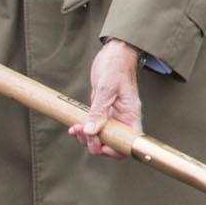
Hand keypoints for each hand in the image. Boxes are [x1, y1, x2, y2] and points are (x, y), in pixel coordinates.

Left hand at [73, 39, 142, 158]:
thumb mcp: (107, 88)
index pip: (129, 141)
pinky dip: (83, 131)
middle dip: (96, 144)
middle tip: (83, 134)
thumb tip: (91, 132)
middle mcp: (123, 118)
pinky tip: (74, 126)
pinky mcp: (102, 112)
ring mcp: (113, 116)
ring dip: (86, 138)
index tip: (101, 144)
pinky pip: (93, 128)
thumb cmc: (116, 67)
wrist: (114, 54)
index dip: (116, 150)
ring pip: (101, 138)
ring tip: (75, 128)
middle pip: (113, 144)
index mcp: (131, 114)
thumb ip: (99, 111)